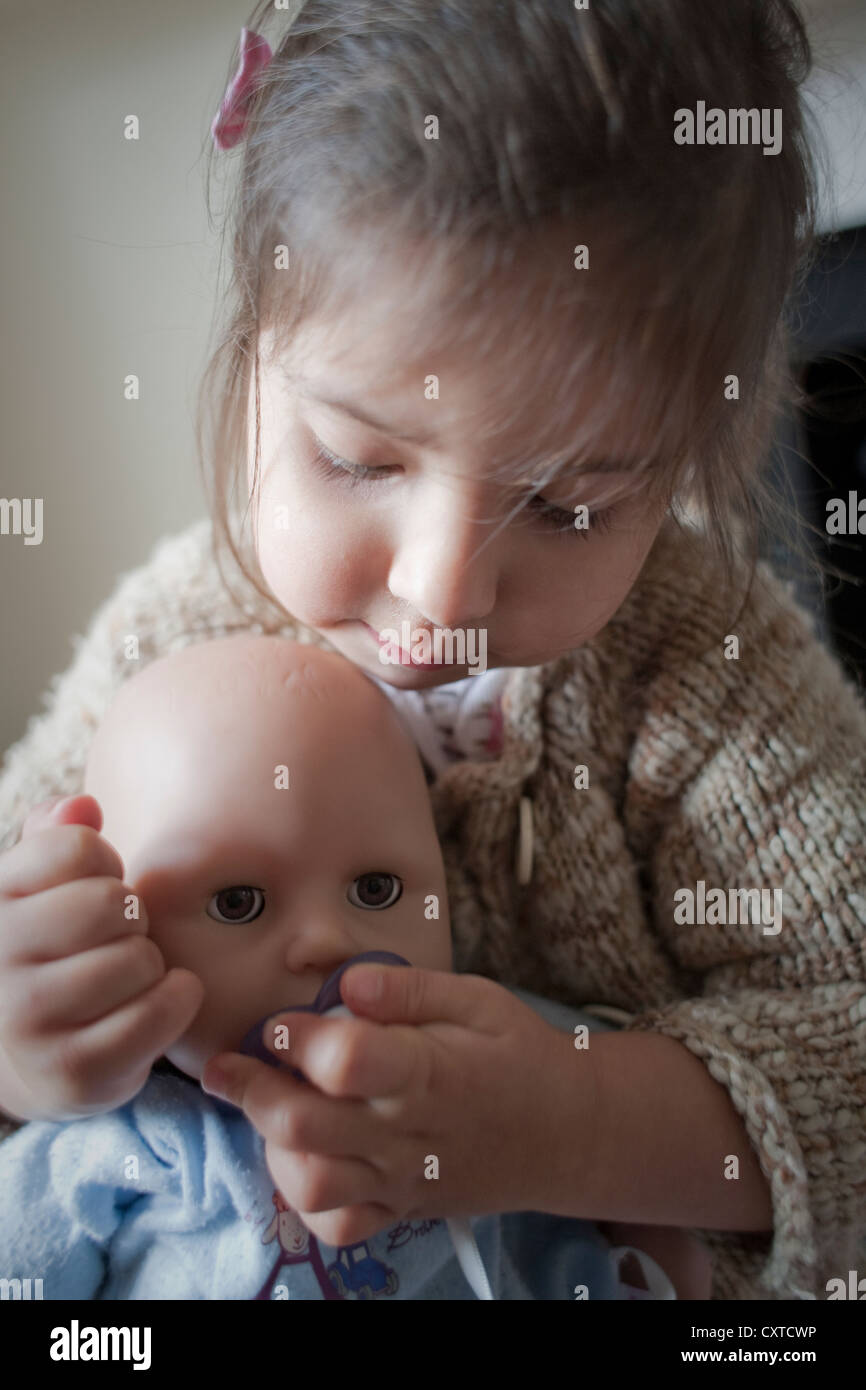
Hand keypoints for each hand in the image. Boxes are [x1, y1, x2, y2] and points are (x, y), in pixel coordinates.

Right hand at [0, 794, 203, 1120]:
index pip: (76, 847)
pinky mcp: (72, 1071)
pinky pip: (157, 1013)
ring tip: (126, 978)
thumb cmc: (53, 951)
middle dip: (131, 918)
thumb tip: (83, 806)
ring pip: (138, 959)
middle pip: (110, 903)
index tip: (93, 889)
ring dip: (152, 964)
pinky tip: (154, 1004)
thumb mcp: (40, 888)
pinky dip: (175, 1002)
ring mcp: (29, 1021)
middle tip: (117, 939)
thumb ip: (58, 837)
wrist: (34, 1054)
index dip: (105, 865)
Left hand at [201, 965, 595, 1246]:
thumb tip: (343, 979)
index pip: (343, 1060)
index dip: (297, 1036)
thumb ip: (408, 988)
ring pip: (310, 1184)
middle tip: (233, 1062)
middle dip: (252, 1088)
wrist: (569, 1133)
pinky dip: (305, 1199)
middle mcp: (406, 1133)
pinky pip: (337, 1226)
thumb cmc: (519, 1053)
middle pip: (304, 1124)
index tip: (283, 1019)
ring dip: (272, 1145)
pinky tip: (302, 1155)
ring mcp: (400, 1181)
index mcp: (427, 1072)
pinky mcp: (400, 1211)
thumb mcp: (477, 999)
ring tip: (269, 1108)